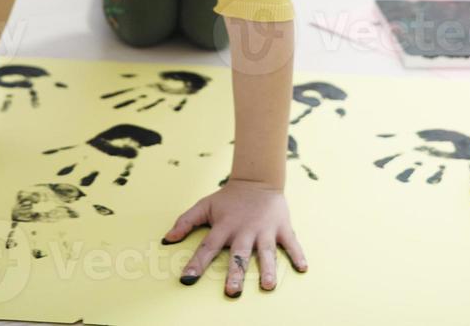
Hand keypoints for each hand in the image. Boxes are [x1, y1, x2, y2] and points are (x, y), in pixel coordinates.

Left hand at [161, 178, 306, 296]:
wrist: (258, 179)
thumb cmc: (229, 198)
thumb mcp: (205, 205)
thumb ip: (186, 221)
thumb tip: (167, 239)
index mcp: (224, 226)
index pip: (208, 247)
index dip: (196, 263)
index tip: (187, 279)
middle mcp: (244, 230)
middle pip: (239, 254)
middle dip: (235, 273)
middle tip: (232, 291)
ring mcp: (264, 229)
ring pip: (266, 252)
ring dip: (267, 269)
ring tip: (268, 286)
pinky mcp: (282, 227)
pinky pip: (291, 243)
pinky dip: (297, 255)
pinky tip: (302, 268)